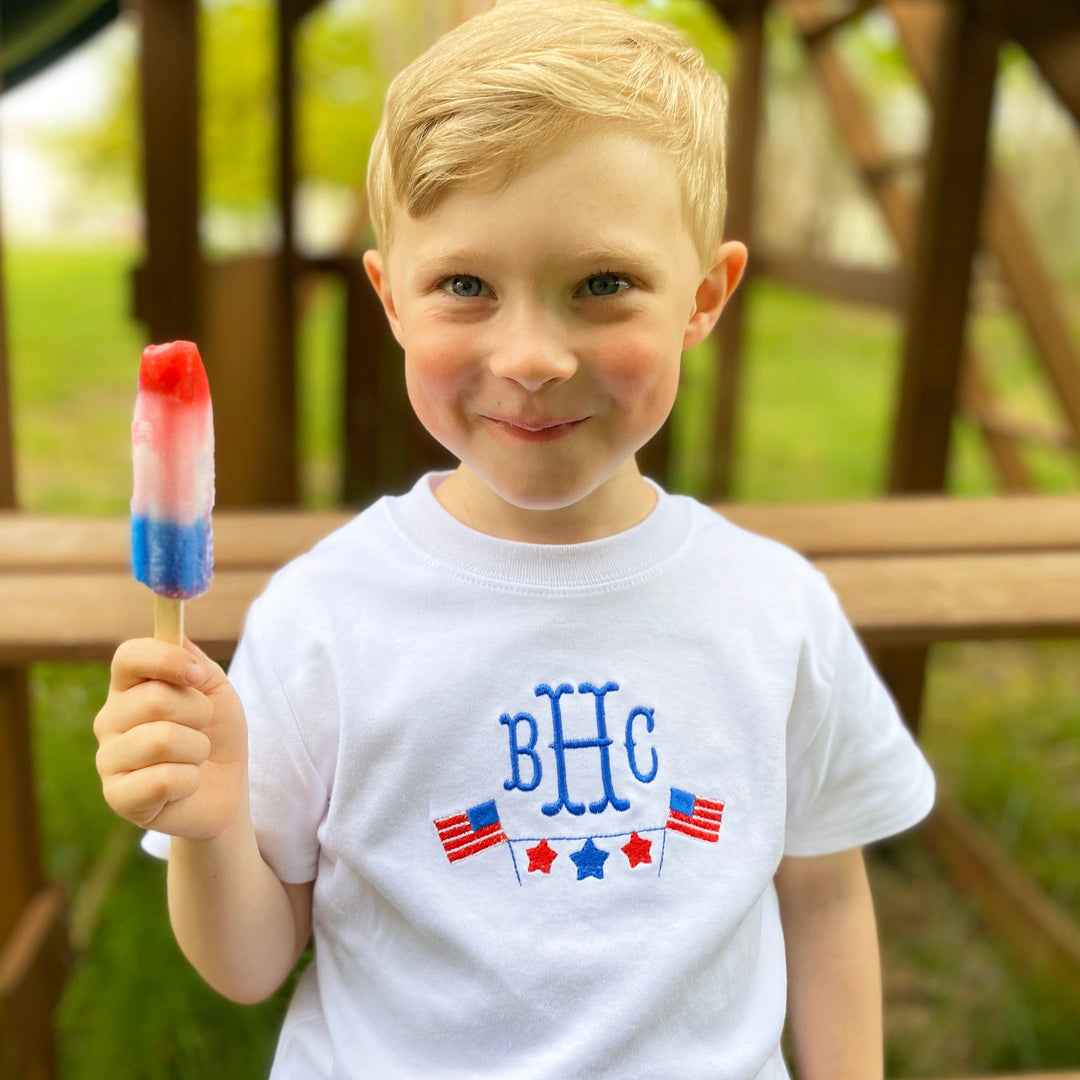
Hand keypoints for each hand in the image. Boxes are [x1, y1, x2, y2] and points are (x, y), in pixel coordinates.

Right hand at [94, 638, 247, 839]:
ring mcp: (109, 760)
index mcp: (129, 687)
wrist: (225, 788)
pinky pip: (163, 780)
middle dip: (199, 713)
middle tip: (203, 727)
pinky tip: (185, 784)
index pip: (129, 655)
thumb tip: (175, 639)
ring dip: (197, 749)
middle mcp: (109, 720)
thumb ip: (194, 661)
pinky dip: (190, 781)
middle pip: (154, 699)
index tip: (198, 675)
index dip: (167, 659)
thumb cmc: (216, 733)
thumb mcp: (215, 690)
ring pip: (162, 740)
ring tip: (194, 757)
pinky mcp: (118, 798)